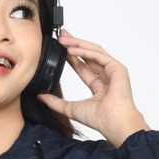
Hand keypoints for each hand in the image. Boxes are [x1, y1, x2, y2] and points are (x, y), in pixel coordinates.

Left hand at [37, 29, 149, 148]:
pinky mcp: (117, 68)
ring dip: (78, 44)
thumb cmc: (97, 118)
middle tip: (61, 37)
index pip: (83, 67)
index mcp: (99, 86)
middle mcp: (107, 77)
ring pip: (93, 52)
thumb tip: (41, 96)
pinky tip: (72, 50)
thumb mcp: (69, 108)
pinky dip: (84, 51)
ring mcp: (113, 71)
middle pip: (88, 55)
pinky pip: (98, 55)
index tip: (61, 48)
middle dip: (74, 44)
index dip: (71, 57)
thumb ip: (55, 102)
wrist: (111, 121)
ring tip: (64, 40)